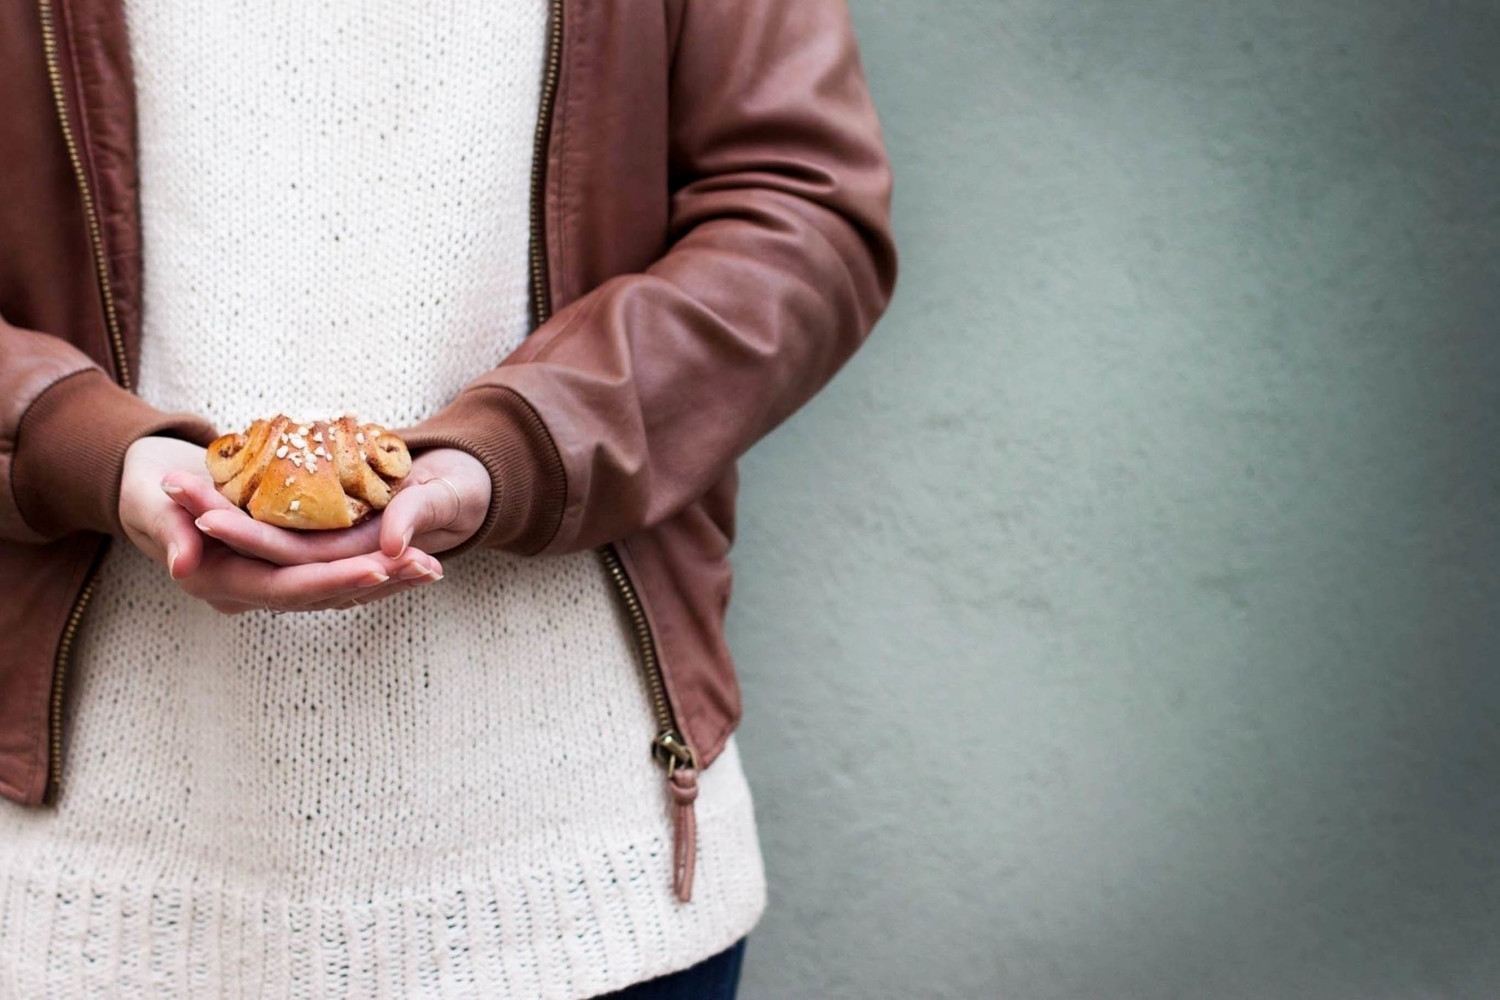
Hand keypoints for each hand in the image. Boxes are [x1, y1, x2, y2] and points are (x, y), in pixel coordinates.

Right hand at [123, 435, 441, 613]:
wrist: (152, 488)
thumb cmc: (149, 488)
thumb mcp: (151, 502)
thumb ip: (169, 531)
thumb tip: (182, 566)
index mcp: (221, 582)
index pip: (286, 587)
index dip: (332, 581)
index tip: (377, 568)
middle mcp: (250, 592)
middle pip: (321, 596)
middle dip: (375, 583)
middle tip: (427, 567)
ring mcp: (269, 584)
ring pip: (335, 592)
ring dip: (385, 582)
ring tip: (433, 568)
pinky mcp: (285, 570)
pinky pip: (334, 578)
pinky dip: (373, 570)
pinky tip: (412, 560)